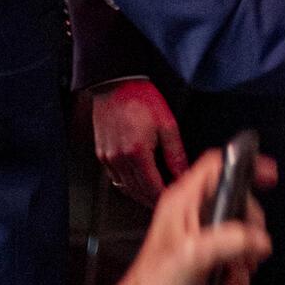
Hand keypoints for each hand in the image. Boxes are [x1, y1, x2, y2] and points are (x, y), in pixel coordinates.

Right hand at [92, 80, 187, 204]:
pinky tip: (137, 180)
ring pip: (124, 187)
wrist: (116, 84)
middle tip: (165, 200)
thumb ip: (175, 153)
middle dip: (152, 199)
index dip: (164, 197)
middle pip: (137, 191)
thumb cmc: (140, 98)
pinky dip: (126, 184)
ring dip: (139, 194)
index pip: (152, 187)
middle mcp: (119, 158)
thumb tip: (182, 172)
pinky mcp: (102, 153)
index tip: (173, 198)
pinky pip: (114, 177)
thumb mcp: (167, 124)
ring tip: (153, 194)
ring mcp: (108, 157)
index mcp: (137, 152)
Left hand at [98, 150, 277, 284]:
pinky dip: (239, 276)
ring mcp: (201, 240)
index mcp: (183, 202)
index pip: (217, 166)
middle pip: (237, 203)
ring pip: (241, 235)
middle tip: (250, 246)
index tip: (267, 176)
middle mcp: (192, 217)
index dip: (244, 165)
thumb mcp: (194, 256)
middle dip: (250, 228)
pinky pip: (237, 260)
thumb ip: (231, 241)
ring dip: (245, 259)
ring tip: (233, 274)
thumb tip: (259, 240)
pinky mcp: (207, 263)